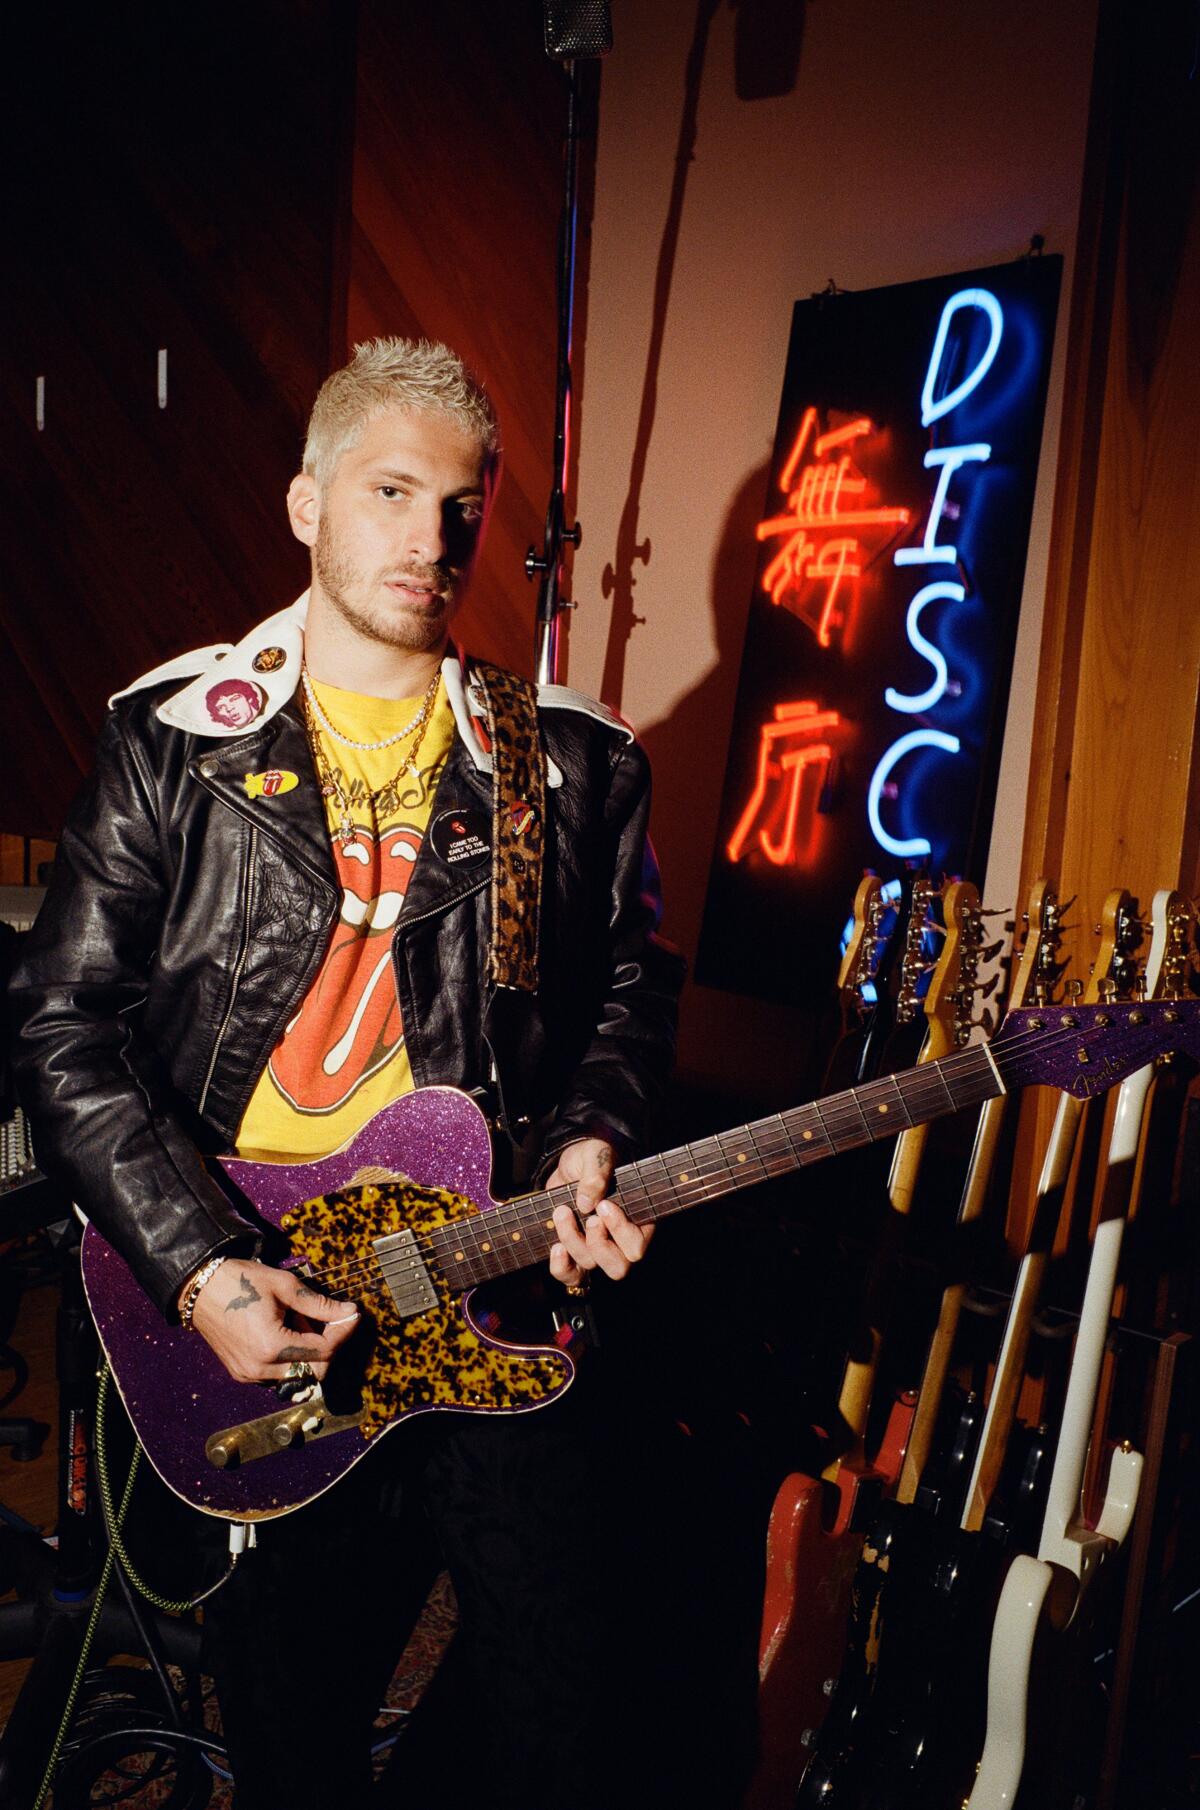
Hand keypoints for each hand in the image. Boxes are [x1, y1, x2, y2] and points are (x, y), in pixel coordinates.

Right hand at [185, 1257, 359, 1384]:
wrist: (199, 1287)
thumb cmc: (240, 1281)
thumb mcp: (284, 1286)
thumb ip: (319, 1304)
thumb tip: (348, 1312)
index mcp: (272, 1346)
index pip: (324, 1351)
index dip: (343, 1332)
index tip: (352, 1315)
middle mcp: (260, 1368)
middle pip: (314, 1371)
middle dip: (327, 1346)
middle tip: (326, 1319)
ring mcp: (249, 1375)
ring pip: (296, 1374)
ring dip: (307, 1352)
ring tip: (296, 1321)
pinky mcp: (241, 1373)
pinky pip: (277, 1374)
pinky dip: (289, 1357)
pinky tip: (282, 1330)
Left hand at [545, 1137, 652, 1286]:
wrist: (569, 1163)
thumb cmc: (592, 1157)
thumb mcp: (596, 1155)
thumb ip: (597, 1172)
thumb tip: (586, 1202)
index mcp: (637, 1222)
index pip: (636, 1245)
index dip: (620, 1231)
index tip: (605, 1205)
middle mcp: (619, 1242)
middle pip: (618, 1267)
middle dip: (600, 1245)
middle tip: (590, 1219)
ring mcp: (595, 1249)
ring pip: (590, 1266)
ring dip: (573, 1242)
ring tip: (562, 1212)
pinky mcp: (573, 1252)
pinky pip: (570, 1276)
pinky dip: (561, 1267)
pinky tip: (556, 1246)